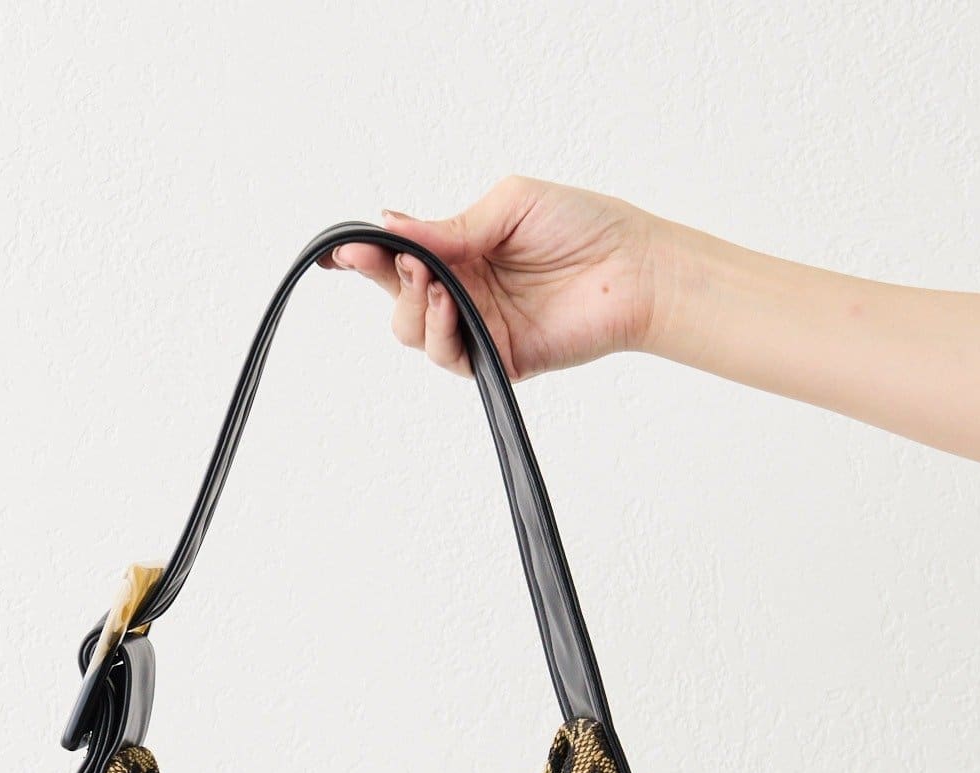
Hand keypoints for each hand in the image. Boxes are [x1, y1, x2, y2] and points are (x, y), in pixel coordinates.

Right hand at [325, 176, 667, 380]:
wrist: (634, 268)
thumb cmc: (584, 226)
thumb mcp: (509, 206)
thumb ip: (451, 226)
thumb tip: (394, 226)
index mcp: (463, 251)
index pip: (402, 257)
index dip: (368, 255)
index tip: (345, 248)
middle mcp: (465, 291)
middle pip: (396, 300)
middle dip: (387, 280)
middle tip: (403, 260)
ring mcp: (479, 327)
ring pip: (413, 332)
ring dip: (412, 306)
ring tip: (432, 281)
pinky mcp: (497, 359)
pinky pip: (450, 356)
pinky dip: (439, 331)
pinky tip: (449, 304)